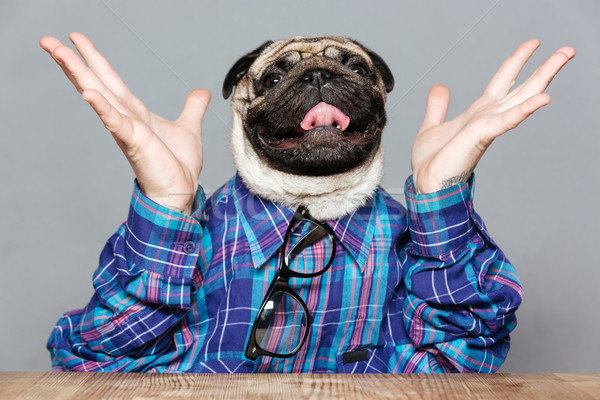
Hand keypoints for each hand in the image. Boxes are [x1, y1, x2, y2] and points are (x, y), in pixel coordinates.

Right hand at [40, 32, 210, 213]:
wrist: (180, 190)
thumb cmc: (178, 165)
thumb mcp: (188, 128)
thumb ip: (192, 108)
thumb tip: (202, 92)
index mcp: (136, 113)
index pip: (110, 80)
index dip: (94, 58)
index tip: (76, 39)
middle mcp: (126, 117)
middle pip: (96, 82)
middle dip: (74, 61)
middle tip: (47, 39)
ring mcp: (127, 129)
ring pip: (99, 95)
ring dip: (78, 73)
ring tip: (58, 52)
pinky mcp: (133, 142)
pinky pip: (115, 122)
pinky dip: (103, 108)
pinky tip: (89, 93)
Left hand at [411, 39, 574, 193]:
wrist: (427, 183)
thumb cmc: (433, 162)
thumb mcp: (432, 125)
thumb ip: (438, 106)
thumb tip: (441, 86)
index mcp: (478, 113)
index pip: (502, 80)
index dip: (517, 61)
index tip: (533, 44)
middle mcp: (487, 117)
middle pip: (521, 86)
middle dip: (544, 68)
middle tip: (568, 49)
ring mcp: (487, 126)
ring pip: (521, 97)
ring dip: (543, 77)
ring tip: (562, 58)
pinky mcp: (481, 136)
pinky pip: (506, 120)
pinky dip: (524, 109)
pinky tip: (543, 98)